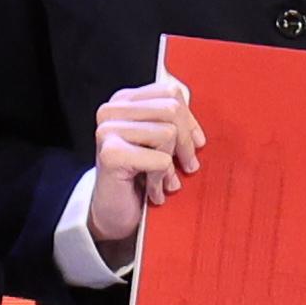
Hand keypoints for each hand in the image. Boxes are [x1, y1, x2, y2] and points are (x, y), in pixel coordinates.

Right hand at [81, 72, 202, 256]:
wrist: (112, 211)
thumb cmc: (138, 176)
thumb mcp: (159, 143)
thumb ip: (174, 123)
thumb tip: (198, 126)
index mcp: (123, 101)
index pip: (170, 92)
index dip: (190, 120)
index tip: (196, 143)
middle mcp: (111, 110)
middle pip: (172, 109)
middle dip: (186, 143)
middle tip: (186, 165)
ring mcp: (107, 130)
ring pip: (168, 133)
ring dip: (171, 165)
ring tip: (164, 180)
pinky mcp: (110, 154)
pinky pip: (160, 160)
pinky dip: (162, 179)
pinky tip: (153, 190)